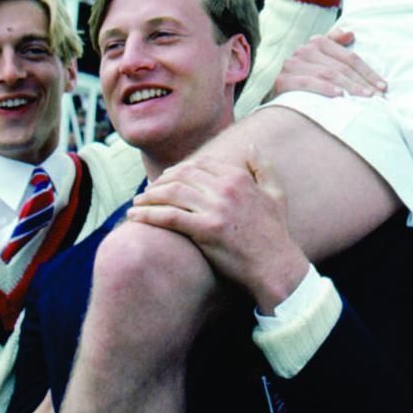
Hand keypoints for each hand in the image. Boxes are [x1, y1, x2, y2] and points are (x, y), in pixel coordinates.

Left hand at [127, 155, 309, 311]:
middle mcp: (227, 188)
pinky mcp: (206, 230)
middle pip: (182, 175)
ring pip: (172, 193)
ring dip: (150, 196)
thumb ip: (263, 168)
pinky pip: (170, 216)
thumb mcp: (276, 194)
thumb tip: (252, 146)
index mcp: (239, 177)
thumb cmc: (275, 233)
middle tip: (147, 191)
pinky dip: (149, 214)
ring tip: (137, 203)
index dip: (178, 170)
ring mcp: (216, 208)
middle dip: (160, 181)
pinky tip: (135, 217)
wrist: (276, 266)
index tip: (165, 179)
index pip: (199, 164)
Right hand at [272, 29, 386, 99]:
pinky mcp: (282, 80)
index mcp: (318, 42)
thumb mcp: (322, 58)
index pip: (349, 57)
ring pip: (327, 74)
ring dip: (348, 87)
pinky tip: (339, 96)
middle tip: (377, 98)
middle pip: (340, 67)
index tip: (383, 87)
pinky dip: (324, 89)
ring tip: (363, 99)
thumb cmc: (306, 76)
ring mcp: (292, 64)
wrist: (277, 94)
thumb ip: (335, 43)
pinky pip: (307, 83)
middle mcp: (305, 50)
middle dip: (361, 83)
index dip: (368, 72)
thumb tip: (351, 34)